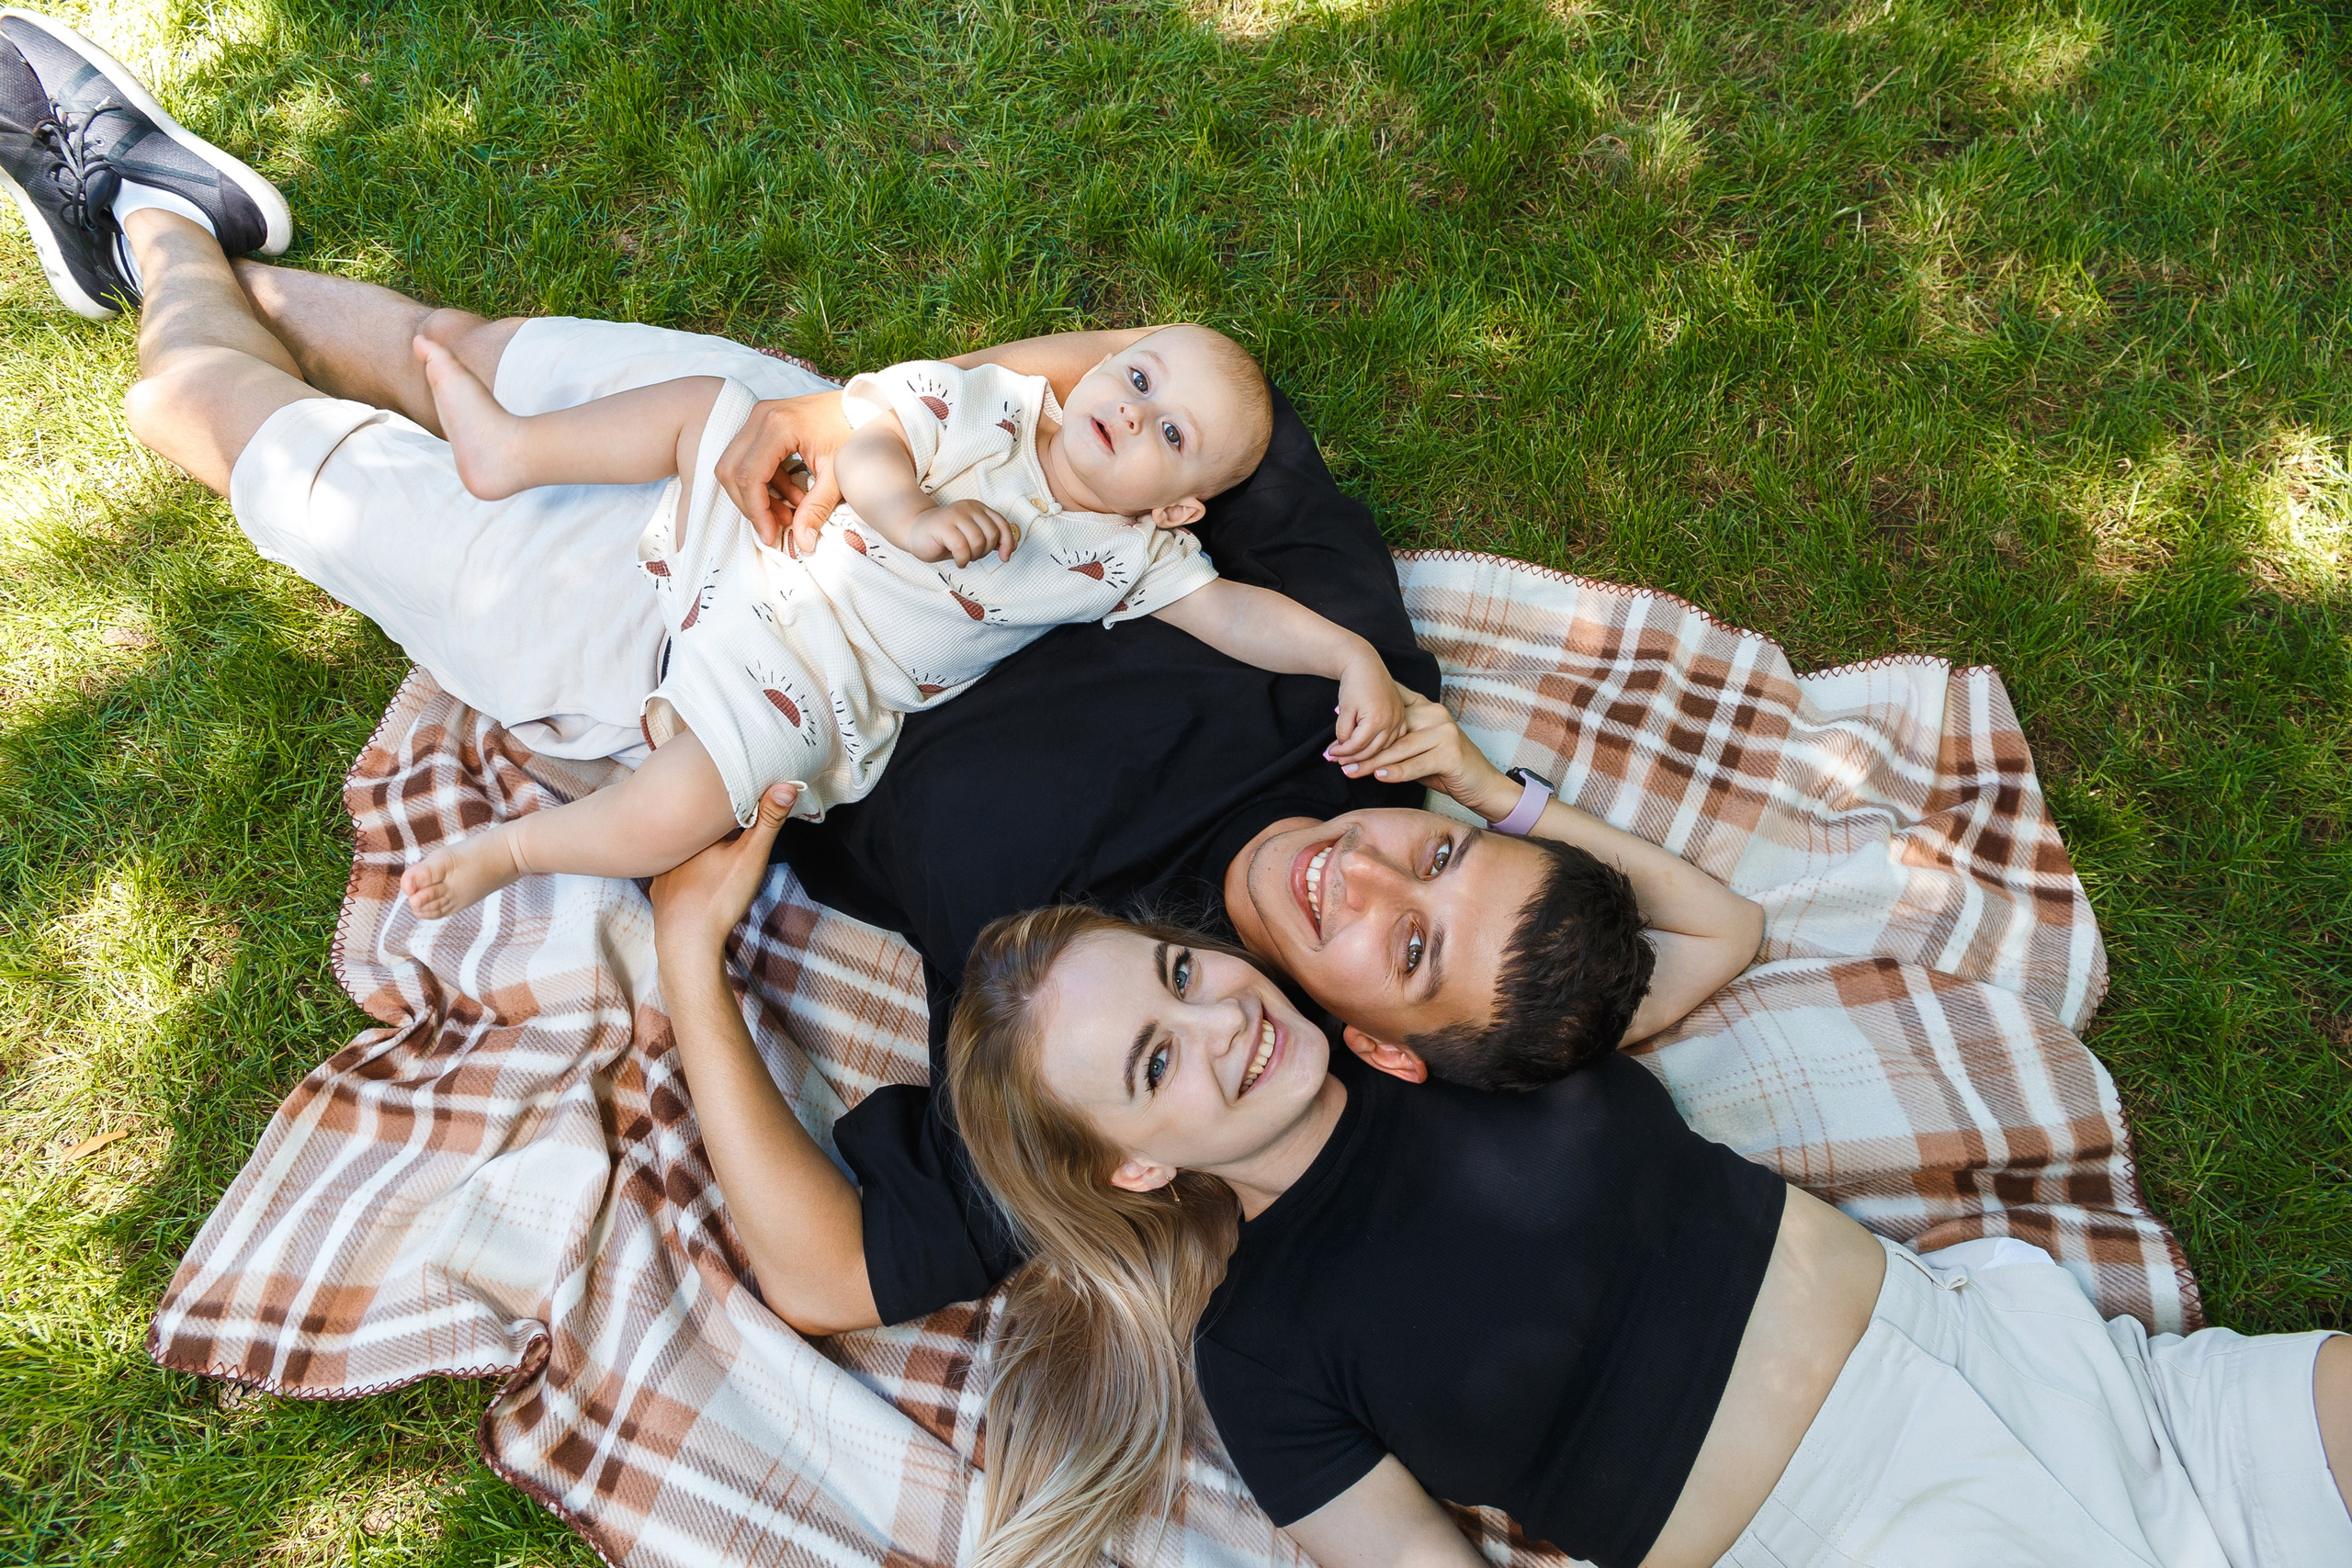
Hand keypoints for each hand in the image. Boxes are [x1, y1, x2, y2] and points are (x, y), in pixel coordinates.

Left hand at [649, 783, 799, 965]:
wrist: (688, 943)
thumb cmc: (719, 896)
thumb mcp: (751, 856)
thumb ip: (768, 821)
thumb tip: (787, 786)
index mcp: (694, 832)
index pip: (712, 811)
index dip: (727, 807)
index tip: (743, 807)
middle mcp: (672, 847)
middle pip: (697, 831)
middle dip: (711, 828)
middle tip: (731, 830)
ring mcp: (661, 871)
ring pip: (682, 853)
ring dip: (696, 851)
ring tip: (712, 853)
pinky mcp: (659, 892)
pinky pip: (672, 874)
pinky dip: (685, 874)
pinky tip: (695, 880)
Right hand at [715, 393, 849, 548]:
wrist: (865, 406)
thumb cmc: (854, 432)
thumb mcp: (838, 475)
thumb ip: (817, 509)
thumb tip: (802, 543)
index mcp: (778, 426)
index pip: (748, 476)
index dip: (756, 511)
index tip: (771, 535)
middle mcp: (761, 417)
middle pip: (731, 470)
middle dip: (750, 505)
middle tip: (776, 527)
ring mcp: (759, 416)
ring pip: (735, 465)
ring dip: (756, 495)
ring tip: (789, 513)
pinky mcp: (763, 422)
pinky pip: (749, 457)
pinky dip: (765, 482)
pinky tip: (792, 497)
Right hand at [903, 499, 1020, 565]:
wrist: (914, 530)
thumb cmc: (945, 537)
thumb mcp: (972, 537)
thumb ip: (991, 540)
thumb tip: (1011, 547)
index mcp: (978, 508)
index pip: (1002, 524)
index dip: (1007, 543)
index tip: (1004, 557)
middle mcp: (968, 507)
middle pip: (992, 534)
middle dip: (985, 552)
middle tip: (972, 556)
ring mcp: (955, 514)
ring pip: (978, 541)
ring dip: (973, 556)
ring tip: (964, 557)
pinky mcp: (943, 526)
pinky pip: (962, 548)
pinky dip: (962, 560)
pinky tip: (958, 561)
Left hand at [1325, 661, 1407, 765]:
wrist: (1366, 664)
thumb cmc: (1354, 684)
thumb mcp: (1344, 710)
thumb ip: (1343, 732)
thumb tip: (1343, 749)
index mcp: (1377, 720)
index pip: (1357, 746)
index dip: (1342, 752)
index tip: (1330, 754)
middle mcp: (1392, 722)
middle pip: (1372, 750)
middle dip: (1353, 758)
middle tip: (1338, 761)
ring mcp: (1399, 719)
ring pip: (1384, 748)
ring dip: (1368, 754)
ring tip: (1352, 757)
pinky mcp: (1402, 716)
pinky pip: (1395, 739)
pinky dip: (1382, 746)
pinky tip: (1371, 748)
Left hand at [1339, 689, 1517, 818]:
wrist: (1482, 784)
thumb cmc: (1447, 768)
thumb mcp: (1419, 750)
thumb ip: (1397, 742)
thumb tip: (1359, 744)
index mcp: (1428, 708)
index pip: (1393, 703)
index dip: (1365, 709)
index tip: (1337, 713)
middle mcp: (1436, 715)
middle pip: (1391, 730)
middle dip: (1362, 746)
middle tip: (1336, 756)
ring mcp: (1444, 734)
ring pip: (1400, 748)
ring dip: (1372, 762)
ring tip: (1350, 771)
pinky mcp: (1450, 755)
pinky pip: (1416, 764)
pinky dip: (1397, 772)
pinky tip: (1380, 777)